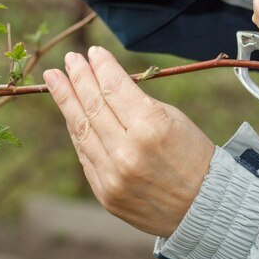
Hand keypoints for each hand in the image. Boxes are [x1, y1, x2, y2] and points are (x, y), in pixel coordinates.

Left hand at [43, 47, 214, 237]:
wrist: (204, 206)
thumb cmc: (194, 155)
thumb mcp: (174, 120)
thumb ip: (138, 104)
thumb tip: (106, 85)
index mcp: (152, 128)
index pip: (115, 89)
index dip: (102, 67)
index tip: (93, 52)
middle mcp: (127, 151)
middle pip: (93, 106)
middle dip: (79, 79)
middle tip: (69, 60)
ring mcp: (112, 175)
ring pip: (81, 130)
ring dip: (66, 101)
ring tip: (54, 80)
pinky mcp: (105, 193)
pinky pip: (86, 155)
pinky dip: (78, 131)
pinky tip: (72, 113)